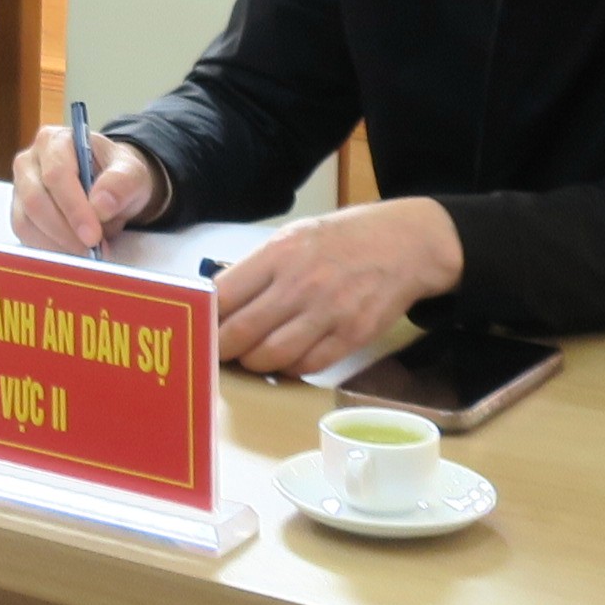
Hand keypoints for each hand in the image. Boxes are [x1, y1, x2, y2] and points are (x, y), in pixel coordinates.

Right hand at [8, 123, 159, 252]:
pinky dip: (49, 249)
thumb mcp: (132, 173)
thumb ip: (121, 183)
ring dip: (57, 243)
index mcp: (55, 140)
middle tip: (91, 251)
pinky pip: (26, 235)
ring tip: (86, 252)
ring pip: (26, 221)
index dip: (73, 207)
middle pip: (35, 200)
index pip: (56, 175)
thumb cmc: (117, 177)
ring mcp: (20, 188)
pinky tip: (71, 252)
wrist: (110, 190)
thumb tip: (100, 205)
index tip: (93, 235)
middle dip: (64, 230)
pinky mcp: (19, 212)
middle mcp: (29, 161)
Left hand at [210, 199, 462, 374]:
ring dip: (254, 363)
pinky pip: (308, 366)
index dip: (204, 318)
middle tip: (215, 353)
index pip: (224, 295)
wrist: (407, 244)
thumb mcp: (295, 236)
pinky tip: (286, 359)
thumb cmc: (343, 238)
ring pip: (271, 357)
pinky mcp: (353, 336)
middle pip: (241, 332)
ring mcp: (328, 313)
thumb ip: (259, 267)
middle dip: (221, 349)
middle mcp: (299, 284)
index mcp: (279, 254)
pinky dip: (290, 368)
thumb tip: (221, 298)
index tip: (197, 327)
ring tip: (250, 358)